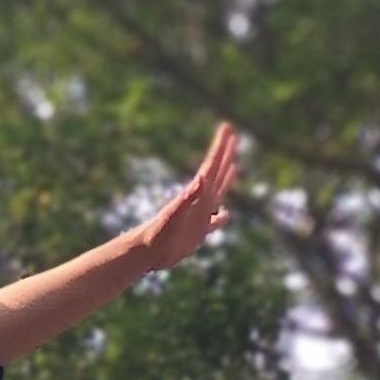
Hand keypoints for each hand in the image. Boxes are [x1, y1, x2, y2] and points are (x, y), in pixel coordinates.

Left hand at [140, 123, 238, 271]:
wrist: (146, 252)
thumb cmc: (158, 235)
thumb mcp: (174, 215)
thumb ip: (188, 197)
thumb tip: (202, 177)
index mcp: (196, 195)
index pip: (211, 166)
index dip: (220, 147)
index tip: (227, 128)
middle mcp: (199, 201)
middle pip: (216, 173)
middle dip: (224, 154)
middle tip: (232, 136)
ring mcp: (198, 215)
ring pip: (217, 192)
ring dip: (225, 178)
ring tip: (233, 165)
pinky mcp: (197, 231)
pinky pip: (214, 221)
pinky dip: (221, 217)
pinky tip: (225, 215)